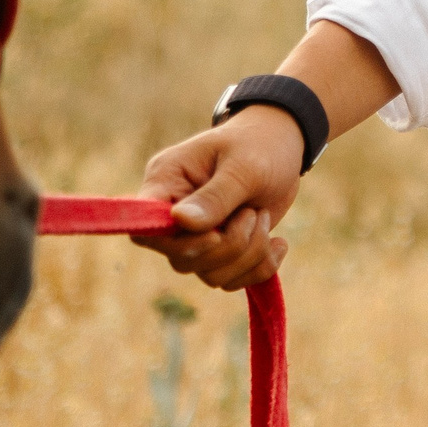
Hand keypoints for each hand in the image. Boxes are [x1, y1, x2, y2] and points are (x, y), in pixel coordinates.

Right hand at [131, 105, 302, 290]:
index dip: (177, 243)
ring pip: (211, 274)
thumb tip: (181, 222)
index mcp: (166, 182)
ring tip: (263, 217)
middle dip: (230, 246)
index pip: (144, 229)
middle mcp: (173, 214)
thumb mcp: (243, 166)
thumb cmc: (258, 146)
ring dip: (249, 255)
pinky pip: (233, 280)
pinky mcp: (222, 250)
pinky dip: (260, 268)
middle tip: (253, 212)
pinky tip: (278, 243)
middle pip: (183, 260)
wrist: (283, 147)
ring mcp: (197, 235)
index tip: (215, 235)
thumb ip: (215, 196)